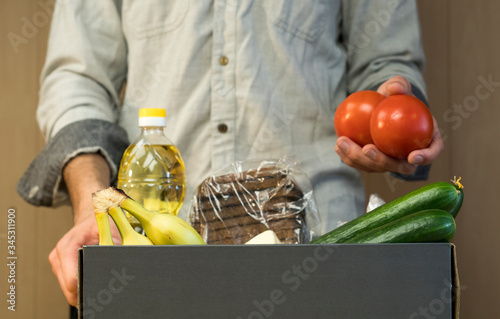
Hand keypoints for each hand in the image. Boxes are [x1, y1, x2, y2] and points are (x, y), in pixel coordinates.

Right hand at [48, 153, 118, 305]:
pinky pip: (71, 285)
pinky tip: (96, 283)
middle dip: (87, 292)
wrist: (90, 216)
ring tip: (103, 288)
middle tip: (107, 293)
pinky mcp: (62, 269)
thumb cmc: (99, 220)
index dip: (88, 286)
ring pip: (69, 290)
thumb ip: (113, 242)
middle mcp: (58, 258)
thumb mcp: (110, 228)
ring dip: (84, 290)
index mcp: (67, 248)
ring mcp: (58, 265)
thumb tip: (122, 257)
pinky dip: (83, 286)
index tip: (103, 288)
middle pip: (70, 289)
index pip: (72, 279)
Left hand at [335, 76, 443, 173]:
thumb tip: (394, 88)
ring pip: (376, 168)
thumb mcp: (398, 87)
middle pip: (399, 167)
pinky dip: (348, 157)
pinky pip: (361, 163)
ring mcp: (390, 162)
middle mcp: (409, 156)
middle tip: (366, 149)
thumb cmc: (394, 97)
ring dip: (358, 159)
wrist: (380, 107)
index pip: (432, 152)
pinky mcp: (373, 163)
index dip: (426, 157)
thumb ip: (399, 85)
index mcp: (425, 139)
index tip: (411, 157)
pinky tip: (338, 145)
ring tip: (342, 142)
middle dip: (381, 161)